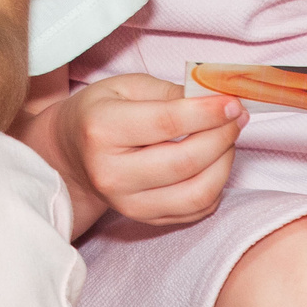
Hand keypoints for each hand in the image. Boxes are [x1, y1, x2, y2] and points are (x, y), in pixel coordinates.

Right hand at [53, 73, 244, 227]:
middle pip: (186, 162)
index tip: (232, 103)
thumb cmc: (100, 113)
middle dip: (222, 137)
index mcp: (102, 129)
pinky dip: (215, 186)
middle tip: (236, 118)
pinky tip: (212, 163)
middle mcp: (111, 173)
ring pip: (197, 194)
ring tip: (226, 141)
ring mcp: (127, 203)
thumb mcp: (125, 86)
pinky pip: (195, 211)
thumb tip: (215, 101)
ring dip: (224, 164)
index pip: (167, 123)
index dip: (208, 113)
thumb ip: (169, 91)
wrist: (70, 155)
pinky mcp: (143, 219)